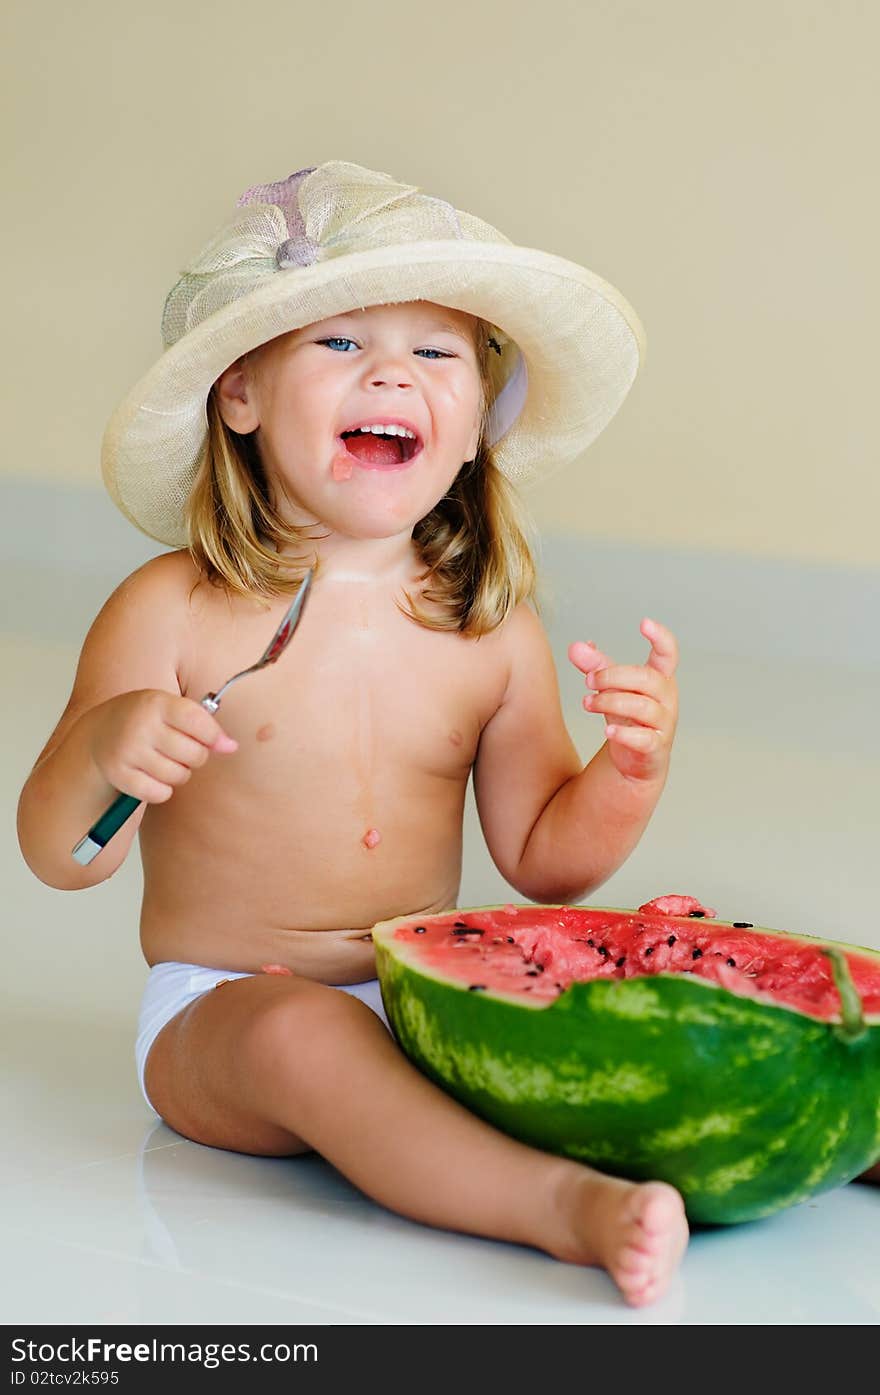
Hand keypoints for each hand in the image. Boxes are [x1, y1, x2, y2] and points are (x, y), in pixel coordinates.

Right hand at [89, 689, 237, 803]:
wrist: (99, 732)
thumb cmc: (145, 720)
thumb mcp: (171, 709)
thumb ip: (203, 724)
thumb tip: (231, 747)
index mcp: (157, 703)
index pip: (199, 722)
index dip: (213, 736)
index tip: (212, 741)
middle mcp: (141, 725)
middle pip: (195, 755)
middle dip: (195, 757)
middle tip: (180, 750)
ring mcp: (128, 751)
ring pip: (179, 776)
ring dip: (178, 774)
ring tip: (163, 760)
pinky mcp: (120, 775)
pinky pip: (160, 794)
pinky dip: (161, 790)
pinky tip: (150, 775)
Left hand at [568, 618, 678, 782]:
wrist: (636, 758)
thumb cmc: (627, 715)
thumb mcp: (611, 688)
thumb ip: (595, 666)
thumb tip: (575, 647)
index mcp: (659, 678)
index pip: (668, 654)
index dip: (661, 637)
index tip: (644, 623)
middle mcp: (666, 698)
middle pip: (646, 678)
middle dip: (614, 676)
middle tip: (589, 680)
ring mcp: (663, 723)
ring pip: (642, 706)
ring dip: (610, 701)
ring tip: (587, 702)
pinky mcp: (655, 746)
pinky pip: (643, 738)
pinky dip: (624, 733)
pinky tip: (608, 731)